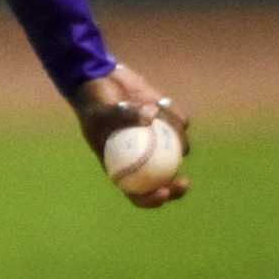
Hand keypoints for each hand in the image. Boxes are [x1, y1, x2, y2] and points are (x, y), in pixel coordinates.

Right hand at [68, 61, 191, 209]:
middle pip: (164, 180)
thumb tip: (150, 116)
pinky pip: (180, 122)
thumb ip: (124, 116)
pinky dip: (174, 114)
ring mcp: (158, 140)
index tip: (163, 192)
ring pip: (178, 148)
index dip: (151, 199)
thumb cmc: (94, 103)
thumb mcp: (101, 113)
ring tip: (158, 114)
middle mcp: (143, 157)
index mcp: (122, 166)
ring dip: (175, 135)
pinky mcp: (168, 120)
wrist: (101, 78)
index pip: (137, 193)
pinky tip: (160, 102)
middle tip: (183, 182)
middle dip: (176, 186)